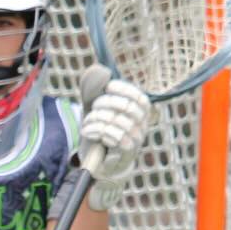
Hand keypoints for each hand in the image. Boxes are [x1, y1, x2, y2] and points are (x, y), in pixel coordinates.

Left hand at [78, 72, 150, 210]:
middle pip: (128, 108)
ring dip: (98, 119)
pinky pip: (115, 137)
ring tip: (89, 121)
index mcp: (139, 112)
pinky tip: (89, 131)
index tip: (107, 86)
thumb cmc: (100, 130)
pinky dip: (97, 131)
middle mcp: (141, 125)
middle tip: (94, 106)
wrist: (99, 160)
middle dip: (106, 103)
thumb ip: (94, 89)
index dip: (124, 89)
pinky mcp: (127, 151)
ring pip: (118, 122)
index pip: (140, 97)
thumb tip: (99, 69)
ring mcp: (136, 139)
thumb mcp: (95, 108)